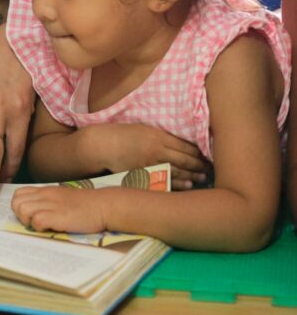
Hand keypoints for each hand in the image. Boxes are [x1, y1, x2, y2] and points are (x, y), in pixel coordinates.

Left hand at [12, 184, 108, 234]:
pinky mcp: (58, 216)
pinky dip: (39, 227)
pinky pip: (37, 221)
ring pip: (22, 210)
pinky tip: (49, 229)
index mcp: (46, 190)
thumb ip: (47, 201)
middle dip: (19, 215)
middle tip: (32, 223)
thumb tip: (33, 213)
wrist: (103, 206)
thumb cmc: (84, 205)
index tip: (28, 215)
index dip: (18, 206)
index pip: (18, 193)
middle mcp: (46, 195)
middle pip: (16, 202)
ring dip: (28, 221)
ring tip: (40, 226)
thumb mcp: (62, 198)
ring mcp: (51, 205)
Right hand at [88, 123, 209, 189]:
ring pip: (179, 171)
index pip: (186, 146)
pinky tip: (189, 185)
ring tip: (203, 177)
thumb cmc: (123, 134)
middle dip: (200, 164)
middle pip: (186, 159)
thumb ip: (162, 136)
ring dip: (193, 175)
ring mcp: (152, 164)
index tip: (208, 154)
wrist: (103, 145)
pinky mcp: (145, 174)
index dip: (199, 152)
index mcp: (159, 136)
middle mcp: (158, 150)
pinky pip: (166, 180)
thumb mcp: (144, 129)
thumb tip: (180, 144)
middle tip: (210, 168)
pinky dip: (179, 183)